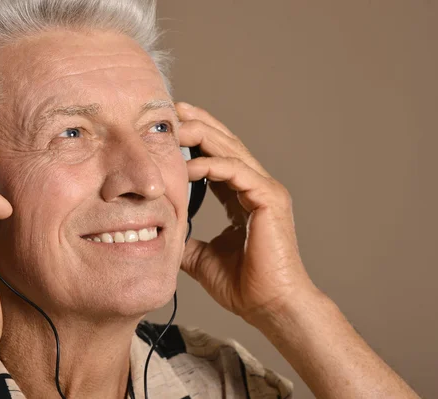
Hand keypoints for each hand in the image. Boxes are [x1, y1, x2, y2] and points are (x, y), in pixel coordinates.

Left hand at [177, 103, 315, 321]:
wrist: (270, 306)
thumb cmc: (244, 285)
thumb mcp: (203, 257)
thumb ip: (187, 239)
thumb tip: (166, 235)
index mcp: (243, 196)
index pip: (218, 157)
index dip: (196, 139)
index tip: (170, 128)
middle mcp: (257, 187)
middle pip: (225, 144)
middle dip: (198, 125)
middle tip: (172, 111)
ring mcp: (265, 191)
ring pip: (232, 150)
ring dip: (202, 135)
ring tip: (176, 126)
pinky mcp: (270, 199)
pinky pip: (238, 172)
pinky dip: (212, 166)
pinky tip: (188, 166)